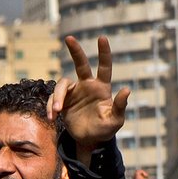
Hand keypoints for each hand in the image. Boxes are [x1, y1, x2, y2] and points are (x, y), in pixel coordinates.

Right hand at [48, 36, 129, 163]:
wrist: (89, 140)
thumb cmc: (105, 130)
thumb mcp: (115, 120)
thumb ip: (120, 106)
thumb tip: (127, 89)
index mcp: (102, 88)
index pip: (104, 68)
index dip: (104, 53)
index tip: (102, 38)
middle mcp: (87, 85)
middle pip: (81, 64)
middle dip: (75, 50)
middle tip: (69, 38)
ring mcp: (73, 92)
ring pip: (62, 84)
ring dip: (57, 96)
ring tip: (57, 110)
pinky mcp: (62, 100)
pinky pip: (52, 98)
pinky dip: (50, 106)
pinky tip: (52, 117)